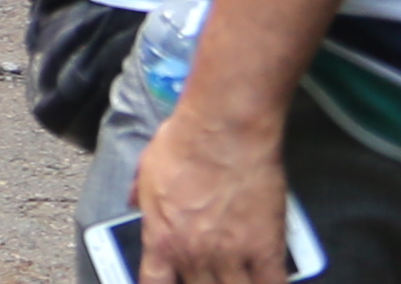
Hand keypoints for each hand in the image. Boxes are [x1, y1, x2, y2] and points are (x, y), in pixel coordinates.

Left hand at [130, 91, 300, 283]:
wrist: (223, 131)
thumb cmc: (182, 143)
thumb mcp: (146, 170)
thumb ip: (140, 196)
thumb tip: (132, 203)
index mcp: (161, 239)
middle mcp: (194, 254)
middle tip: (209, 275)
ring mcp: (232, 255)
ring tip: (234, 278)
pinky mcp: (267, 249)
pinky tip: (268, 280)